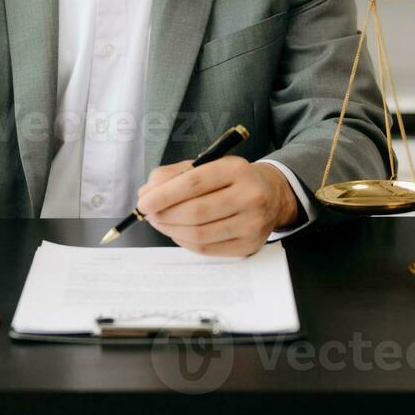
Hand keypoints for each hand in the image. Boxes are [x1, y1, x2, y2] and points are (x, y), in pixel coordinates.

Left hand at [134, 156, 297, 257]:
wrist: (271, 195)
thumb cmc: (230, 179)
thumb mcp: (207, 165)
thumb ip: (174, 175)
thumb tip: (146, 194)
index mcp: (236, 169)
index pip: (194, 182)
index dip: (164, 194)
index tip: (143, 202)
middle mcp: (249, 196)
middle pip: (196, 212)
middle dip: (164, 215)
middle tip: (148, 214)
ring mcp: (252, 224)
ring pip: (200, 234)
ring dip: (171, 230)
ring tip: (159, 222)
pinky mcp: (249, 245)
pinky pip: (207, 249)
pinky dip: (185, 242)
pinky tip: (177, 232)